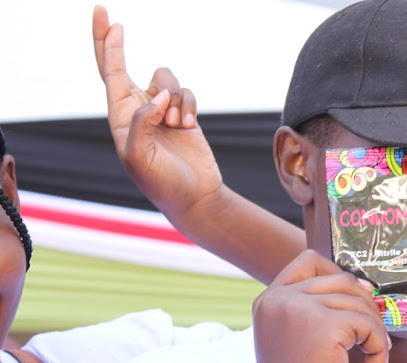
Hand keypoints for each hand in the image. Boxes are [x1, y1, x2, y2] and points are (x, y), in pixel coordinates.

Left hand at [92, 6, 222, 213]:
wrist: (194, 196)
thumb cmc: (162, 183)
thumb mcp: (139, 157)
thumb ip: (142, 122)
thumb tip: (156, 96)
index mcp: (121, 119)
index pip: (109, 75)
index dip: (108, 47)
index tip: (109, 21)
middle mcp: (138, 111)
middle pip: (124, 66)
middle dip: (115, 42)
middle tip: (110, 18)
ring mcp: (161, 112)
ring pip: (165, 80)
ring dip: (175, 98)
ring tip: (177, 126)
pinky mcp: (184, 115)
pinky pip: (187, 94)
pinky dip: (190, 106)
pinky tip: (189, 126)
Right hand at [252, 250, 390, 362]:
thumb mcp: (296, 338)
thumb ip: (315, 309)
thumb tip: (363, 285)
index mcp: (268, 300)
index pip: (308, 261)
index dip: (338, 274)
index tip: (358, 298)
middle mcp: (279, 299)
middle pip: (341, 279)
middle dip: (365, 307)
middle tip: (373, 339)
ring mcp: (299, 309)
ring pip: (358, 302)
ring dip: (375, 332)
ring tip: (375, 361)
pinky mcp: (324, 326)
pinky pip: (368, 325)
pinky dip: (380, 348)